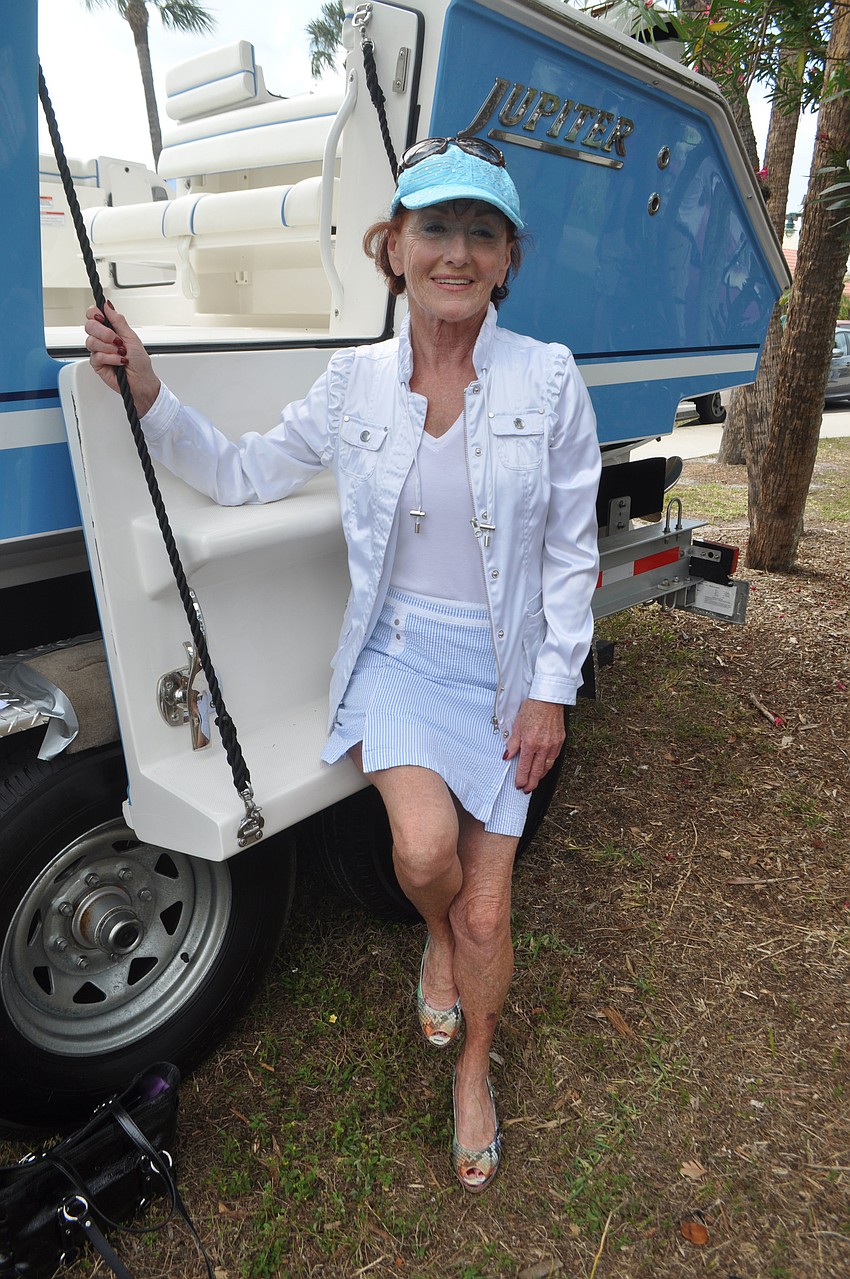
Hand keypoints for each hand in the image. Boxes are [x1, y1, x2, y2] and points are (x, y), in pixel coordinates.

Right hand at [84, 303, 160, 417]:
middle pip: (89, 326)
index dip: (94, 313)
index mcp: (110, 329)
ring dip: (110, 348)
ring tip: (121, 353)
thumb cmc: (140, 362)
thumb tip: (108, 305)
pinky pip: (96, 356)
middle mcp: (102, 339)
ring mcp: (98, 351)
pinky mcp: (96, 364)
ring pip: (91, 341)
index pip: (93, 315)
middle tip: (117, 341)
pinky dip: (110, 358)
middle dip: (104, 333)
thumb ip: (118, 321)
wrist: (141, 382)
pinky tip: (119, 362)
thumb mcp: (131, 337)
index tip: (102, 317)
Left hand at [504, 699, 565, 793]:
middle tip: (527, 789)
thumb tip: (507, 756)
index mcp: (530, 743)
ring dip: (540, 776)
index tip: (519, 785)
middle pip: (537, 772)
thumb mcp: (517, 726)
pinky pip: (554, 758)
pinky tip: (544, 768)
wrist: (548, 699)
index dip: (521, 779)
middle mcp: (543, 746)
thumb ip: (512, 744)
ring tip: (534, 781)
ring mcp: (553, 745)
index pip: (524, 767)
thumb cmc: (532, 708)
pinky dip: (548, 766)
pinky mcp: (560, 741)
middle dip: (531, 783)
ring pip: (547, 767)